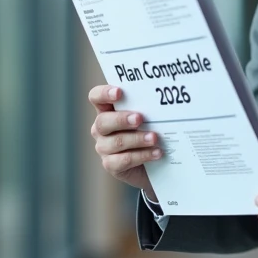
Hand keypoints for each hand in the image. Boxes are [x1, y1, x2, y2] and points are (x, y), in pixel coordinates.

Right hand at [88, 84, 161, 200]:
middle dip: (122, 119)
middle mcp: (101, 129)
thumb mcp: (148, 118)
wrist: (153, 164)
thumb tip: (161, 100)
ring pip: (116, 142)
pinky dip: (142, 155)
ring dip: (137, 139)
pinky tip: (156, 153)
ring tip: (154, 138)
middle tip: (140, 118)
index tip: (119, 92)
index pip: (96, 97)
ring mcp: (104, 148)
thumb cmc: (148, 132)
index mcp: (107, 110)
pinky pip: (123, 160)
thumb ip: (147, 107)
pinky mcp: (111, 165)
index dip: (103, 93)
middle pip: (103, 121)